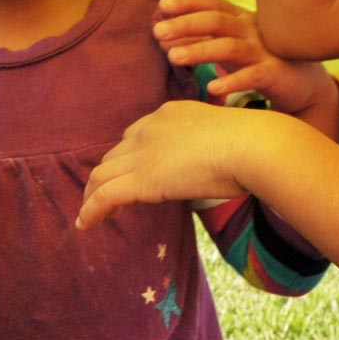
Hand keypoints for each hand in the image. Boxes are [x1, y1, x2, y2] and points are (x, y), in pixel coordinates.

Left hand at [76, 100, 278, 228]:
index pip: (136, 135)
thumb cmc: (255, 144)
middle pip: (114, 155)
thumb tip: (216, 166)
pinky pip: (104, 196)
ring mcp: (142, 154)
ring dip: (92, 195)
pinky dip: (90, 211)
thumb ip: (209, 146)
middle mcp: (148, 129)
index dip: (128, 156)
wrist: (253, 146)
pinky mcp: (141, 180)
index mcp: (168, 114)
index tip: (129, 172)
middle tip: (105, 196)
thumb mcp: (225, 136)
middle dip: (107, 175)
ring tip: (89, 214)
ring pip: (102, 175)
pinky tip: (84, 225)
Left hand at [153, 0, 338, 127]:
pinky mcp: (275, 73)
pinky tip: (213, 87)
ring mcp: (264, 50)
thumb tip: (171, 0)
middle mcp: (251, 29)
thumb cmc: (260, 57)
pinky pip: (253, 76)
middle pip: (216, 20)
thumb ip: (204, 20)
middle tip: (157, 32)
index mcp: (240, 18)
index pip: (212, 3)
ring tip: (173, 57)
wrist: (303, 83)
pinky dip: (233, 81)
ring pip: (229, 46)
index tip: (162, 5)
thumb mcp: (232, 35)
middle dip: (185, 24)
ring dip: (200, 50)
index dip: (188, 1)